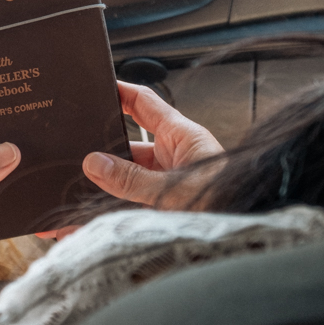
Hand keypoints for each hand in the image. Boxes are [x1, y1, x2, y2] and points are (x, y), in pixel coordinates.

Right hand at [84, 81, 224, 207]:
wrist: (250, 238)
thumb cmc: (230, 205)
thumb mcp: (174, 191)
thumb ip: (132, 179)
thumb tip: (95, 163)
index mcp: (183, 136)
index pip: (144, 103)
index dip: (120, 92)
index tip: (95, 86)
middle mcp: (175, 154)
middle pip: (129, 144)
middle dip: (102, 151)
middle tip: (73, 152)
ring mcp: (170, 180)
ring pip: (128, 176)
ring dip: (104, 186)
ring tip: (77, 193)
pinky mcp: (167, 205)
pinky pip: (132, 202)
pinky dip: (111, 210)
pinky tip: (87, 221)